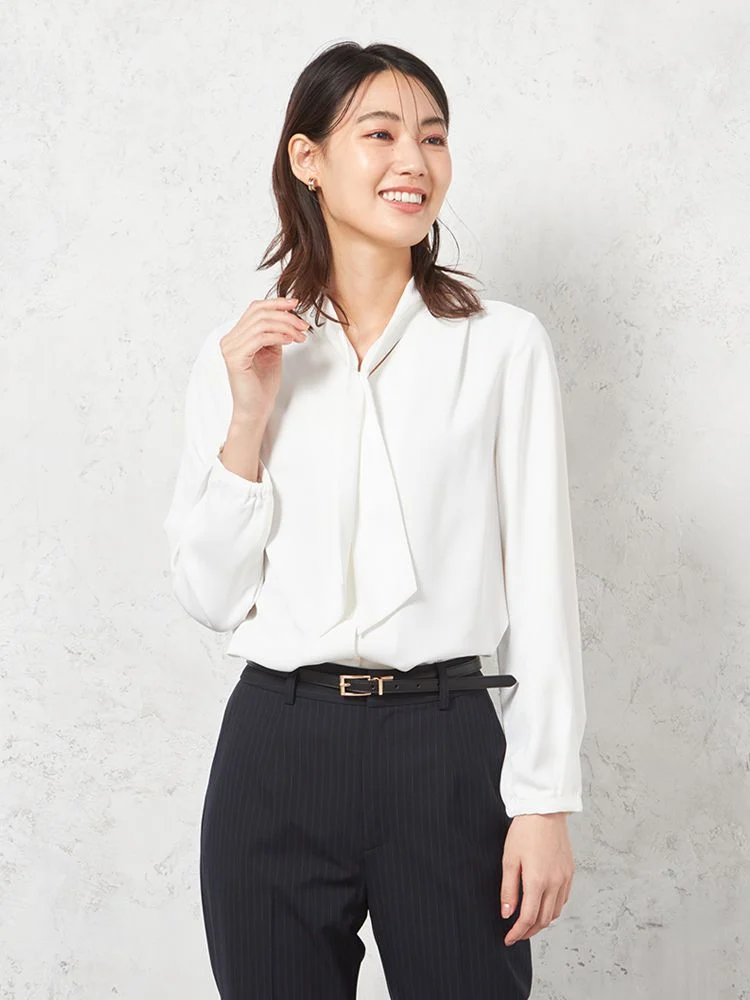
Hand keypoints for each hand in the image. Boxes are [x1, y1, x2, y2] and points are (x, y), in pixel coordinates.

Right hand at [219, 295, 310, 423]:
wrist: (256, 409)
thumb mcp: (271, 352)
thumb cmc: (262, 385)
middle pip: (259, 313)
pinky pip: (260, 338)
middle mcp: (229, 340)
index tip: (295, 304)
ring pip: (261, 324)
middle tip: (303, 325)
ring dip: (286, 327)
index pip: (254, 309)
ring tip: (300, 336)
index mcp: (236, 336)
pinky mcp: (235, 358)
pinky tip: (290, 341)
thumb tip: (288, 316)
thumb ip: (274, 333)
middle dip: (285, 316)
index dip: (276, 303)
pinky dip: (278, 336)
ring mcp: (230, 348)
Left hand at [500, 812, 574, 945]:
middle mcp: (555, 883)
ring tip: (528, 922)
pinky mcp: (570, 872)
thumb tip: (507, 914)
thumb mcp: (509, 860)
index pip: (528, 918)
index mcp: (538, 881)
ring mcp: (565, 878)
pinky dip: (552, 908)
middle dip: (529, 931)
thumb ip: (508, 890)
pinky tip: (542, 905)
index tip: (508, 939)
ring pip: (555, 912)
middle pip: (544, 920)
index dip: (517, 932)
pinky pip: (563, 899)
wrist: (545, 811)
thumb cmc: (524, 832)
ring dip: (542, 922)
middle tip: (516, 934)